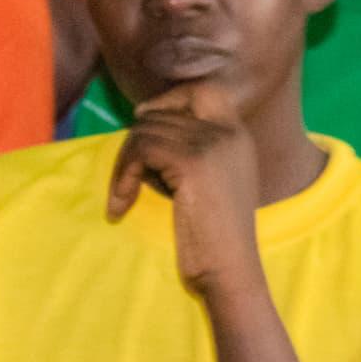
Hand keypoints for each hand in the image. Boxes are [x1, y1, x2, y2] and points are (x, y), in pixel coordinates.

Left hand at [106, 82, 263, 293]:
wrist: (232, 272)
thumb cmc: (216, 240)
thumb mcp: (211, 184)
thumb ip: (191, 152)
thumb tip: (143, 128)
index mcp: (239, 136)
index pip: (203, 89)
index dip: (169, 101)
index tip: (144, 129)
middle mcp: (229, 132)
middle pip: (162, 112)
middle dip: (136, 143)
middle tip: (130, 180)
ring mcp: (212, 143)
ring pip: (145, 129)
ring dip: (125, 162)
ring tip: (126, 195)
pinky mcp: (192, 161)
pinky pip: (140, 149)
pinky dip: (122, 176)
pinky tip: (121, 205)